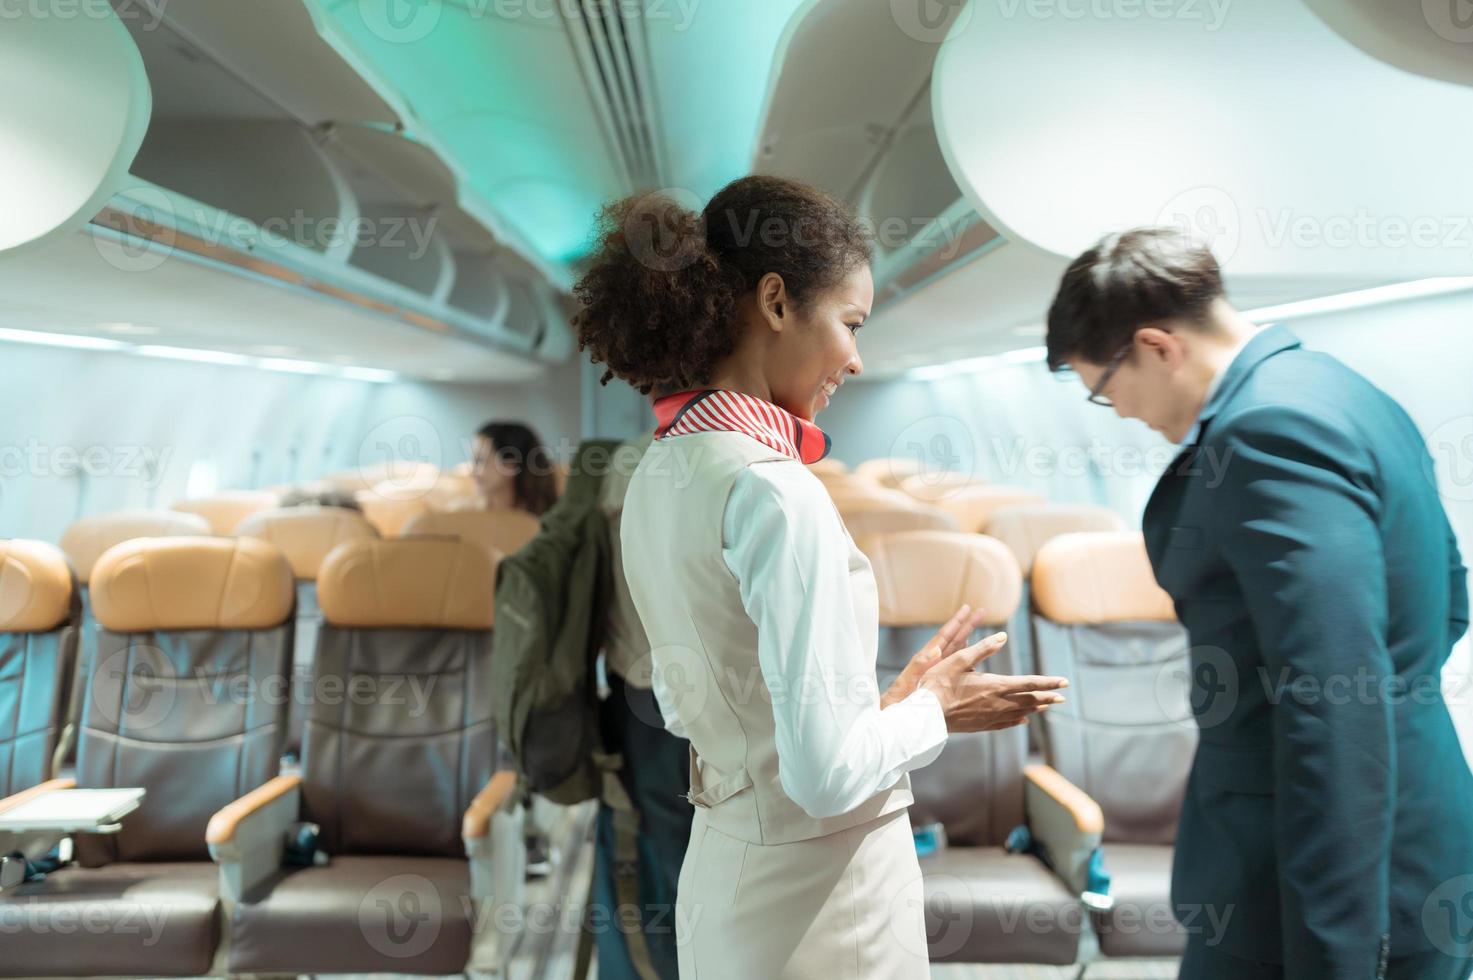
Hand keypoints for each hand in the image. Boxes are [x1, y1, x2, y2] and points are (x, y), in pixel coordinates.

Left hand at [880, 604, 991, 708]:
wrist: (891, 714)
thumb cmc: (897, 699)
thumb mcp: (907, 681)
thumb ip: (920, 665)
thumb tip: (936, 650)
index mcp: (925, 658)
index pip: (944, 636)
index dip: (956, 622)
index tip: (968, 608)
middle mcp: (931, 661)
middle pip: (953, 638)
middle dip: (966, 625)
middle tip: (980, 611)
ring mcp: (935, 669)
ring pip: (954, 649)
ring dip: (965, 636)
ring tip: (975, 625)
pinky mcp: (937, 679)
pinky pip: (954, 663)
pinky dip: (962, 654)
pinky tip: (968, 652)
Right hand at [918, 631, 1069, 731]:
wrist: (927, 714)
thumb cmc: (940, 684)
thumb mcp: (959, 660)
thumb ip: (983, 648)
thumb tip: (1002, 636)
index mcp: (995, 685)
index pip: (1030, 683)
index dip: (1048, 682)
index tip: (1064, 682)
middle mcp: (998, 703)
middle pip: (1029, 700)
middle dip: (1047, 697)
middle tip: (1061, 696)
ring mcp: (991, 716)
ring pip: (1020, 713)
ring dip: (1035, 708)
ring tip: (1046, 706)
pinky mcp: (982, 725)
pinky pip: (1006, 724)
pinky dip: (1018, 720)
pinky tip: (1023, 720)